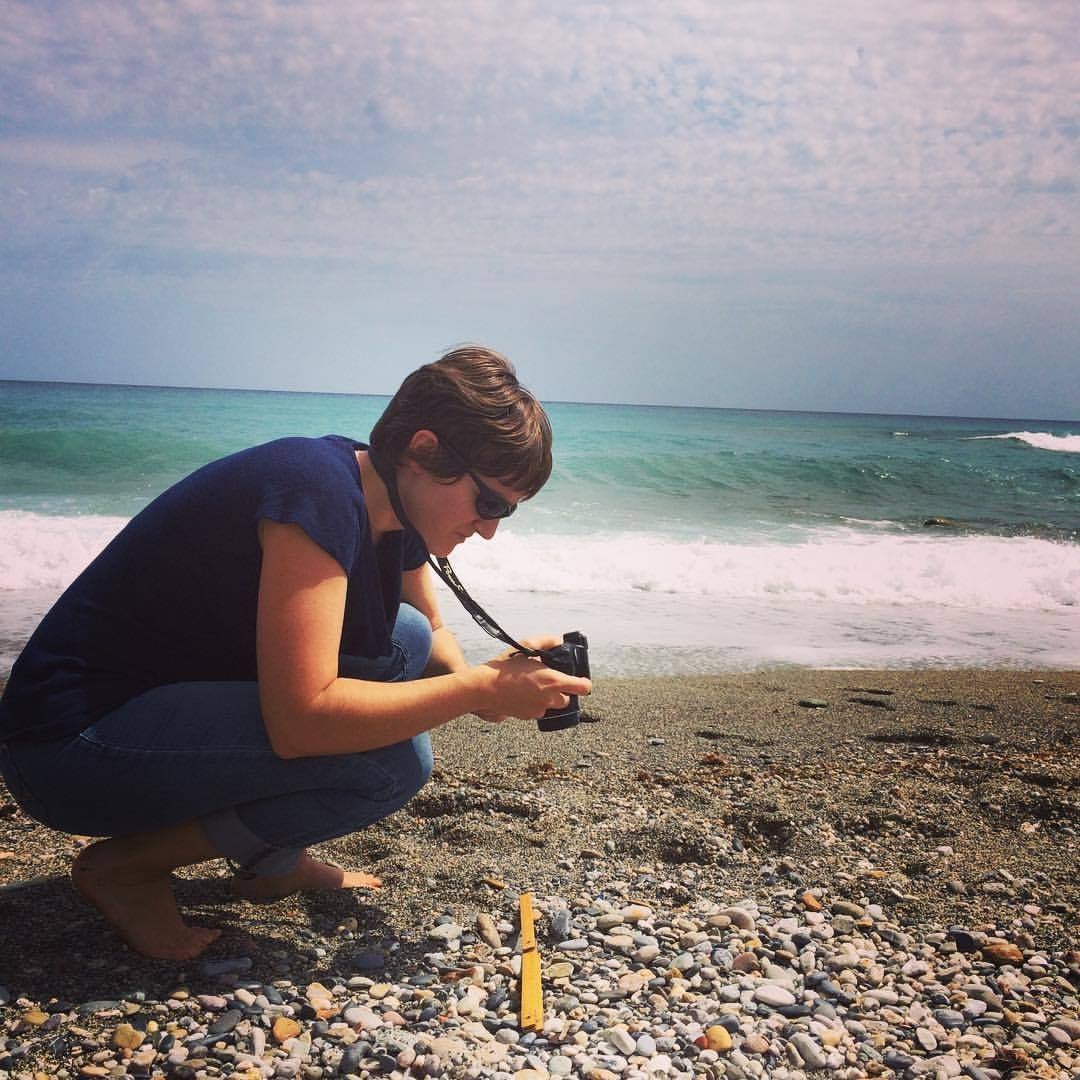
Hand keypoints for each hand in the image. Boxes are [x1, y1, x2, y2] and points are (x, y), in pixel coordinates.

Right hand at [472, 648, 591, 721]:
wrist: (486, 688)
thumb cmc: (505, 667)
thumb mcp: (526, 646)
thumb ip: (546, 641)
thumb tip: (558, 641)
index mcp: (553, 681)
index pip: (583, 687)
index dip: (583, 682)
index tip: (579, 679)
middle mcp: (549, 698)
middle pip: (567, 698)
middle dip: (562, 690)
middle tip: (549, 680)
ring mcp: (539, 709)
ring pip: (552, 705)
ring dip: (548, 697)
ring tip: (533, 686)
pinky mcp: (528, 716)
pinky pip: (538, 710)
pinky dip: (535, 703)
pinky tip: (523, 693)